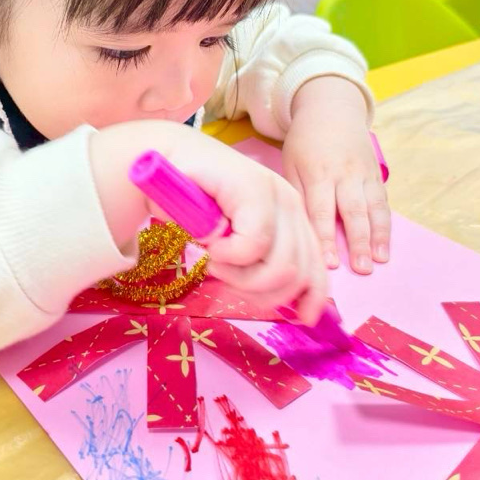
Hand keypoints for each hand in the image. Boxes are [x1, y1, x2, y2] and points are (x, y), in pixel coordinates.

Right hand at [90, 121, 328, 324]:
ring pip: (278, 266)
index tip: (301, 318)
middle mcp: (291, 204)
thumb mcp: (234, 240)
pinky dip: (227, 257)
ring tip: (212, 261)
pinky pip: (252, 246)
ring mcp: (275, 194)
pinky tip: (209, 245)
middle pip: (296, 274)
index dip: (313, 297)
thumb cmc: (194, 204)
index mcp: (292, 218)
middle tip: (224, 278)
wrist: (163, 161)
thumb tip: (292, 304)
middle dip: (256, 292)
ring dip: (238, 276)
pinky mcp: (255, 189)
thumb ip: (261, 262)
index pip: (317, 266)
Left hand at [281, 77, 390, 274]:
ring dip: (378, 236)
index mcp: (317, 173)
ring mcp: (363, 174)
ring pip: (373, 208)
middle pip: (352, 212)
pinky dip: (386, 224)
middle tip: (361, 269)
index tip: (328, 263)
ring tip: (379, 260)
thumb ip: (297, 194)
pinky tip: (385, 245)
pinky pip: (383, 202)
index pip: (321, 211)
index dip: (325, 238)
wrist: (332, 109)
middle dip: (357, 242)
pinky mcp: (376, 173)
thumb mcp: (291, 163)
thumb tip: (298, 231)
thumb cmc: (305, 142)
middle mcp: (344, 174)